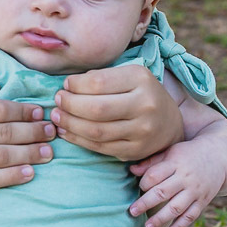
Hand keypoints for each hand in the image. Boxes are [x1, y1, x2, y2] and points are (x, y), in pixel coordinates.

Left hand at [50, 65, 182, 160]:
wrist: (169, 123)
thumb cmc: (141, 93)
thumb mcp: (129, 75)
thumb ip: (102, 77)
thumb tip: (69, 86)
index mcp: (141, 80)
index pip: (99, 82)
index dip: (76, 85)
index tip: (65, 85)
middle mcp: (145, 105)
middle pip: (96, 109)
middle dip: (69, 105)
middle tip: (57, 101)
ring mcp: (141, 131)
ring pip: (96, 131)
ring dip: (70, 124)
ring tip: (57, 116)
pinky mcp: (135, 151)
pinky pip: (100, 147)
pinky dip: (78, 140)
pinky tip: (67, 131)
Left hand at [129, 139, 226, 226]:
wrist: (218, 157)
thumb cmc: (188, 155)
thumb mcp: (171, 152)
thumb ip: (152, 162)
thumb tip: (131, 170)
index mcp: (176, 162)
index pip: (155, 175)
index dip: (144, 183)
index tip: (138, 187)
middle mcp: (186, 178)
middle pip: (163, 192)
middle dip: (146, 203)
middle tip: (132, 212)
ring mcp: (195, 191)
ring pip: (176, 207)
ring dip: (161, 218)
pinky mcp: (203, 201)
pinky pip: (191, 216)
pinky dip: (180, 226)